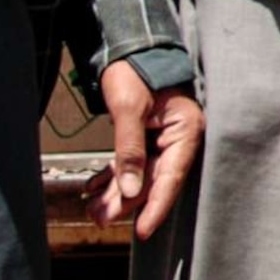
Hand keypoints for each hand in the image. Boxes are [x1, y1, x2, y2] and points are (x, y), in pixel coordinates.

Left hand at [91, 62, 202, 240]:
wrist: (129, 49)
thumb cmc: (135, 73)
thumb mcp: (129, 110)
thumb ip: (130, 151)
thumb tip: (131, 190)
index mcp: (186, 129)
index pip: (172, 176)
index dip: (156, 206)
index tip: (142, 230)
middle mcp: (180, 136)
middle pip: (155, 179)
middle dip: (127, 200)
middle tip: (100, 217)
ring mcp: (165, 138)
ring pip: (142, 175)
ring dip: (117, 192)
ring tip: (93, 207)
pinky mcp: (150, 137)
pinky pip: (135, 164)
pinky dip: (115, 176)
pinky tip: (96, 189)